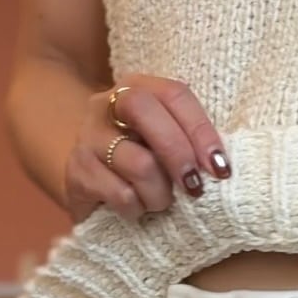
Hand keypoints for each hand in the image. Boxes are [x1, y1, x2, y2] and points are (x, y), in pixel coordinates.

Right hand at [63, 74, 231, 225]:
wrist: (91, 190)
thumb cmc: (142, 165)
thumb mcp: (166, 145)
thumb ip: (189, 141)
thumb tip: (221, 165)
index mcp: (137, 89)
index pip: (174, 94)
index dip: (201, 130)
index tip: (221, 168)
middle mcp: (106, 105)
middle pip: (144, 110)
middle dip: (179, 153)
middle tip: (196, 188)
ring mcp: (87, 137)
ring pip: (138, 162)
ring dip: (160, 193)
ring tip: (160, 203)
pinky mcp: (76, 172)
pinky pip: (121, 194)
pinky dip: (138, 209)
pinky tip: (136, 209)